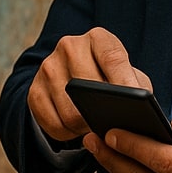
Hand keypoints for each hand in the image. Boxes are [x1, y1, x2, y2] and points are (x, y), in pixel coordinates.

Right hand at [27, 27, 152, 142]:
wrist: (72, 77)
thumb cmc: (110, 79)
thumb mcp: (129, 76)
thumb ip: (136, 87)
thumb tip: (137, 111)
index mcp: (98, 38)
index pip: (112, 58)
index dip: (124, 83)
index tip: (135, 104)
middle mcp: (69, 46)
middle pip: (88, 88)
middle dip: (103, 112)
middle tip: (112, 124)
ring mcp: (48, 67)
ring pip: (70, 112)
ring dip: (85, 127)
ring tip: (95, 125)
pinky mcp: (34, 91)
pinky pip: (54, 125)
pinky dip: (68, 134)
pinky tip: (76, 128)